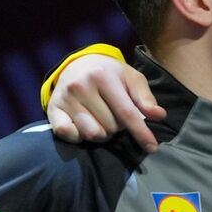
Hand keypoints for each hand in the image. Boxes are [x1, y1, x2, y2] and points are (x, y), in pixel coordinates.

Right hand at [47, 54, 165, 151]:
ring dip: (102, 133)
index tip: (152, 147)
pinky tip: (85, 125)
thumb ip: (145, 98)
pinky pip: (68, 134)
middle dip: (119, 127)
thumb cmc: (111, 74)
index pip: (126, 112)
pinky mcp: (52, 110)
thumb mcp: (131, 79)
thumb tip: (159, 115)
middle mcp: (80, 86)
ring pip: (92, 133)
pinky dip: (80, 136)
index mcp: (102, 76)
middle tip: (115, 114)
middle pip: (111, 126)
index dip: (141, 132)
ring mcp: (64, 99)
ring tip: (102, 119)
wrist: (78, 64)